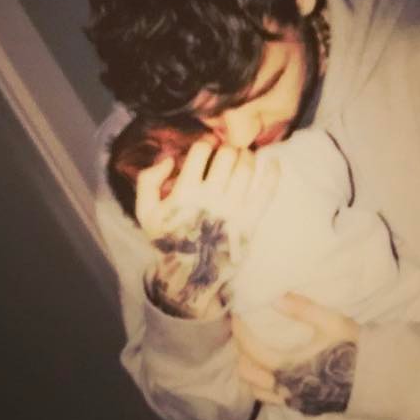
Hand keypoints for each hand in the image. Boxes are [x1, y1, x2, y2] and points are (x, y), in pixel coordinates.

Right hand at [137, 140, 278, 319]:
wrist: (190, 275)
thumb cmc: (168, 239)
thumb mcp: (145, 212)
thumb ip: (147, 181)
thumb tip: (169, 158)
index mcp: (184, 193)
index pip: (200, 152)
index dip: (204, 144)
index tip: (207, 147)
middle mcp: (210, 198)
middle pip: (226, 155)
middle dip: (228, 147)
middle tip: (228, 151)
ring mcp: (232, 210)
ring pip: (246, 168)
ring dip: (247, 156)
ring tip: (244, 156)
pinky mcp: (249, 221)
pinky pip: (266, 191)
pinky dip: (273, 173)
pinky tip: (274, 162)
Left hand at [232, 293, 358, 414]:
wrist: (378, 380)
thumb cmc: (353, 349)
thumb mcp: (331, 323)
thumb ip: (302, 310)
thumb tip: (275, 297)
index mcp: (288, 368)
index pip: (252, 350)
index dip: (240, 332)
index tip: (236, 316)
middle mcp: (286, 389)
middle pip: (248, 374)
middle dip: (240, 353)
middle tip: (241, 335)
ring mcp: (295, 402)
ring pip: (258, 392)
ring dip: (250, 373)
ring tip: (251, 355)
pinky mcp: (305, 408)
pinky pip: (274, 400)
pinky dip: (264, 386)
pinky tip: (272, 373)